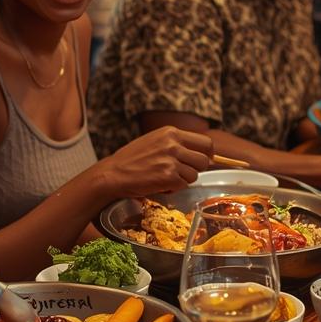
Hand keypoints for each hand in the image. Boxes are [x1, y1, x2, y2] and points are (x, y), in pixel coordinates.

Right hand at [93, 126, 212, 196]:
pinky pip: (183, 185)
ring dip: (183, 180)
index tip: (204, 159)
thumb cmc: (132, 159)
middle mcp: (173, 144)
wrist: (113, 173)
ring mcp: (171, 161)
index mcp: (171, 132)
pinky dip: (174, 189)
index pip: (205, 142)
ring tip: (166, 178)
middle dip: (196, 169)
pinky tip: (160, 184)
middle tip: (182, 172)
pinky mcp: (168, 177)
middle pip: (204, 160)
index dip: (207, 154)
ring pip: (194, 175)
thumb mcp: (155, 141)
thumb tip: (200, 153)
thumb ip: (176, 143)